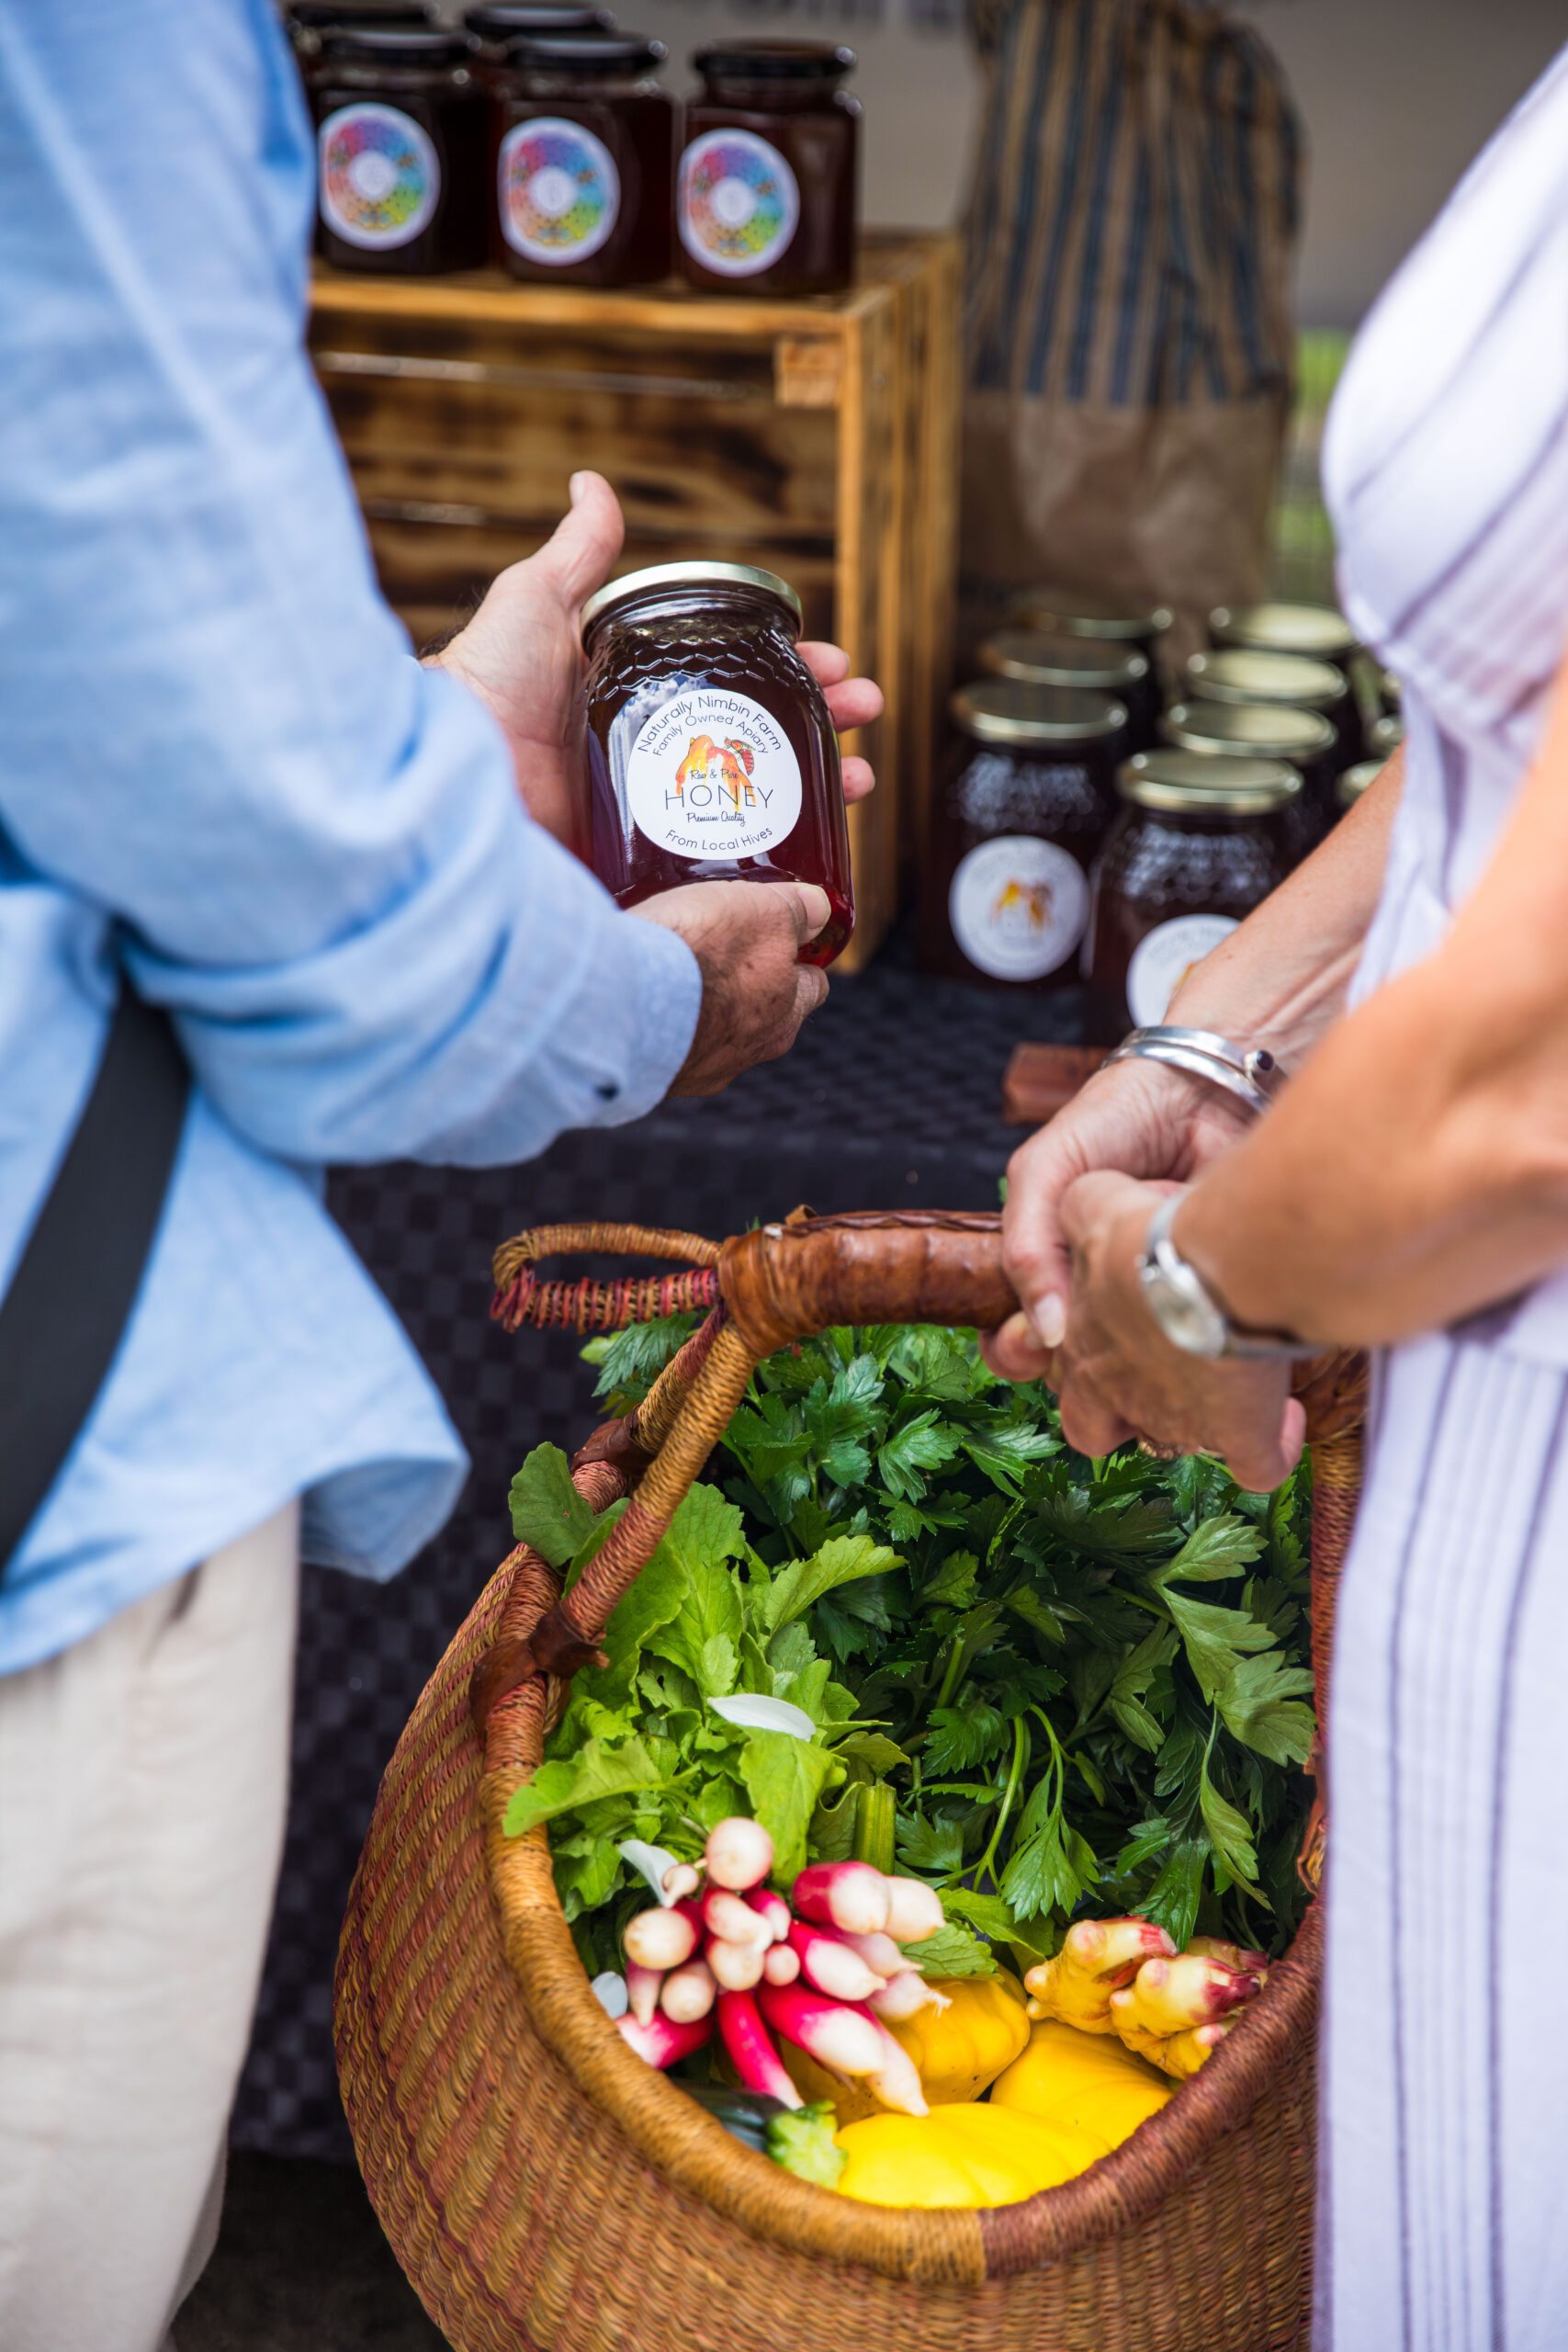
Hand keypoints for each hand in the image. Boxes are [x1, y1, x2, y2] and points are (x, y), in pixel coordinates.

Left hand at [430, 472, 881, 843]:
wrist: (451, 792)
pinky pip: (726, 874)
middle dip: (821, 728)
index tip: (835, 668)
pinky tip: (819, 852)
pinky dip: (778, 866)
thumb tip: (593, 484)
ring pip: (754, 806)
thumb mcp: (534, 608)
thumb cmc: (481, 697)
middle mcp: (646, 762)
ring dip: (818, 788)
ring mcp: (651, 822)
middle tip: (863, 718)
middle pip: (755, 741)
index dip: (791, 671)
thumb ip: (574, 558)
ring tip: (858, 780)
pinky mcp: (648, 877)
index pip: (730, 680)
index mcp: (631, 702)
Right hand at [631, 879, 830, 1095]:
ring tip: (673, 965)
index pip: (812, 987)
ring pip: (710, 1029)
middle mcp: (747, 1053)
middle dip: (748, 983)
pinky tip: (641, 992)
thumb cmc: (698, 955)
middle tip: (721, 945)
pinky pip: (665, 1042)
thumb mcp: (763, 912)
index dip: (799, 958)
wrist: (617, 999)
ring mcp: (696, 1069)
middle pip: (763, 1013)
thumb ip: (796, 911)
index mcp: (784, 1016)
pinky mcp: (651, 1074)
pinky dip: (659, 1019)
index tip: (780, 937)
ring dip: (699, 1002)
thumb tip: (818, 909)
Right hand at [983, 1059, 1254, 1382]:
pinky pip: (1203, 1343)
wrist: (1205, 1085)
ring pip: (1141, 1373)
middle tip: (1095, 1341)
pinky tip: (1190, 1289)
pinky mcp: (1216, 1300)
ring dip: (1137, 1352)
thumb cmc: (1117, 1120)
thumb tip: (1046, 1335)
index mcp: (1055, 1273)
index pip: (1022, 1344)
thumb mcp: (1045, 1171)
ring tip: (1147, 1304)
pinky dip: (1192, 1322)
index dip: (1021, 1355)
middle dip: (1081, 1366)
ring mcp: (1160, 1305)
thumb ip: (1025, 1245)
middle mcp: (1106, 1300)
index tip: (1039, 1346)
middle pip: (1080, 1372)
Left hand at [1041, 1169, 1303, 1493]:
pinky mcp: (1240, 1432)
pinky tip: (1286, 1417)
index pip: (1062, 1370)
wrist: (1221, 1265)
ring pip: (1175, 1440)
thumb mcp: (1094, 1205)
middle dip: (1119, 1407)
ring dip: (1194, 1418)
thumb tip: (1081, 1208)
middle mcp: (1120, 1393)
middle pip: (1095, 1425)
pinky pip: (1259, 1464)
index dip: (1084, 1356)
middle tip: (1156, 1367)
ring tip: (1222, 1383)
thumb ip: (1076, 1208)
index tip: (1122, 1330)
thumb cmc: (1153, 1234)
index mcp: (1082, 1343)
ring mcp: (1179, 1420)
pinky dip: (1274, 1445)